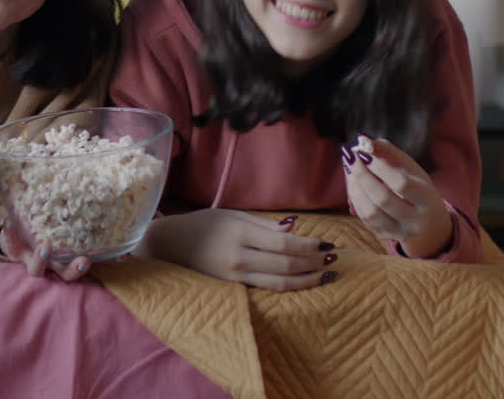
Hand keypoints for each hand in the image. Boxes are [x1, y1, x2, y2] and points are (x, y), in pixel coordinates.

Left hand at [0, 218, 91, 280]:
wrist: (16, 238)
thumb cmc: (47, 232)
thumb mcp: (62, 230)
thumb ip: (80, 220)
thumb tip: (103, 198)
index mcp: (62, 261)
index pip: (76, 270)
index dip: (81, 268)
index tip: (88, 259)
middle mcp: (49, 264)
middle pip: (62, 274)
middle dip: (70, 269)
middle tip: (82, 260)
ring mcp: (31, 260)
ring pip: (37, 269)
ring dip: (41, 260)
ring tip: (45, 248)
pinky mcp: (13, 250)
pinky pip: (10, 243)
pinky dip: (9, 233)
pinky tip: (9, 221)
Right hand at [136, 209, 337, 291]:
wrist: (170, 246)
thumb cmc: (203, 224)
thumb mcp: (232, 215)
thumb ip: (263, 224)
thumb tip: (294, 229)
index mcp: (240, 233)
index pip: (284, 244)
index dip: (310, 246)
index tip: (328, 243)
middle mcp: (239, 257)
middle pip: (286, 264)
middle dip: (313, 263)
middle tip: (333, 258)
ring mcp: (235, 276)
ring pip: (279, 283)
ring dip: (307, 280)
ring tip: (326, 275)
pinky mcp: (233, 288)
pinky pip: (266, 289)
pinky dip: (288, 287)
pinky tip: (303, 283)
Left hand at [341, 136, 452, 258]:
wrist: (430, 224)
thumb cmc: (418, 188)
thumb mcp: (411, 169)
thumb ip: (389, 152)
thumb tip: (364, 141)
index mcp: (426, 199)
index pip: (401, 184)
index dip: (380, 167)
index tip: (363, 151)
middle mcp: (415, 220)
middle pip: (383, 199)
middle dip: (362, 176)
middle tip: (350, 157)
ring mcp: (400, 231)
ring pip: (370, 212)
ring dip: (354, 187)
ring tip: (349, 168)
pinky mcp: (386, 236)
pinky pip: (365, 218)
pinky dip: (355, 198)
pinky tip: (352, 182)